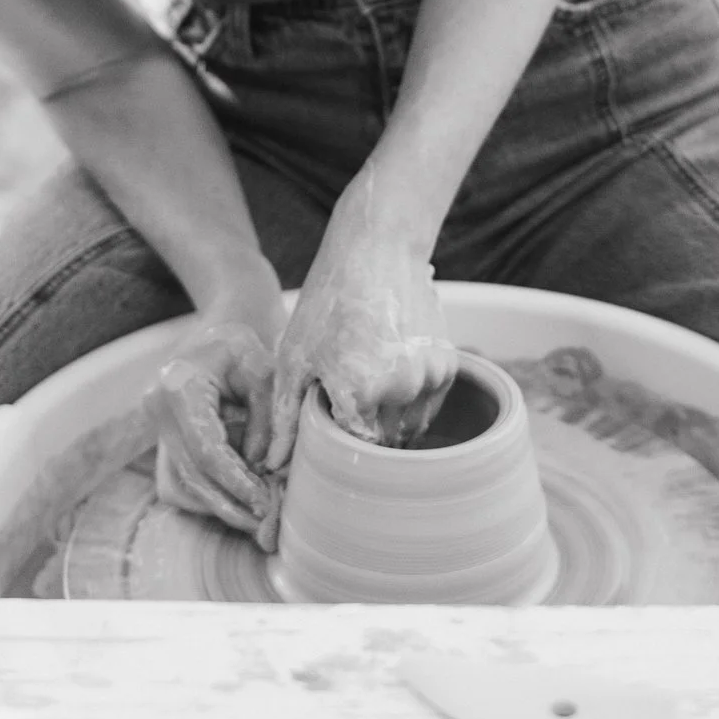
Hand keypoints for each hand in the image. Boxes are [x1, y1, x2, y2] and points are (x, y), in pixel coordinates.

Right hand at [145, 296, 285, 550]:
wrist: (213, 335)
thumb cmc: (241, 347)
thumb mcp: (264, 367)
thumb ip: (268, 414)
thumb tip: (265, 464)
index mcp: (177, 386)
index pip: (206, 449)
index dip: (236, 482)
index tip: (265, 503)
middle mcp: (156, 409)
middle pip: (192, 474)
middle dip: (229, 503)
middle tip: (265, 523)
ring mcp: (155, 428)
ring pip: (183, 484)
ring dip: (219, 506)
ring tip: (256, 519)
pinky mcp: (162, 441)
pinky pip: (180, 482)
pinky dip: (208, 496)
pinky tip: (237, 503)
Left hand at [267, 214, 458, 470]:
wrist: (378, 250)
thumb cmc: (328, 302)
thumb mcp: (294, 358)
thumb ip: (284, 420)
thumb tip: (269, 469)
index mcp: (360, 391)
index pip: (351, 448)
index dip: (337, 435)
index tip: (327, 411)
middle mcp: (402, 390)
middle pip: (382, 442)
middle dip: (363, 428)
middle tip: (345, 389)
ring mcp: (430, 378)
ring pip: (410, 429)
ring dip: (389, 419)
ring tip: (368, 376)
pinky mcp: (449, 367)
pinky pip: (429, 406)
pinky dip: (411, 400)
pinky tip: (389, 368)